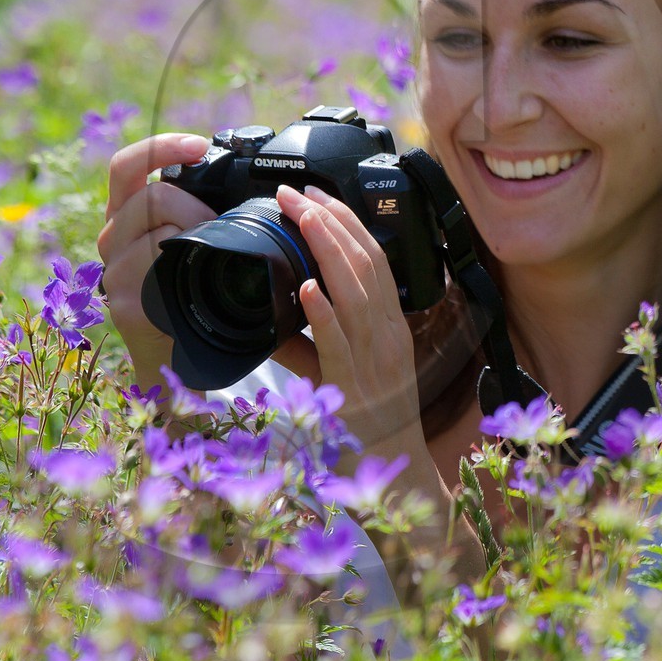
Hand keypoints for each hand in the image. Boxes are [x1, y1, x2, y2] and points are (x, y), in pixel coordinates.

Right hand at [96, 133, 219, 377]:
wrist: (180, 356)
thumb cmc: (194, 292)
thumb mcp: (189, 239)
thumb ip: (193, 206)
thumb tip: (232, 177)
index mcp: (125, 215)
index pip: (126, 165)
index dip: (162, 147)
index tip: (199, 146)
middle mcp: (112, 238)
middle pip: (152, 196)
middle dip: (197, 208)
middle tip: (219, 231)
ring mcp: (115, 271)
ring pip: (159, 228)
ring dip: (198, 236)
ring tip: (212, 259)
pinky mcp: (125, 302)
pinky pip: (160, 267)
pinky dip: (188, 266)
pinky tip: (198, 282)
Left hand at [272, 183, 425, 459]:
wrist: (391, 468)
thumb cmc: (365, 418)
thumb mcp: (340, 368)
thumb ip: (307, 340)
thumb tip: (270, 313)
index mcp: (389, 323)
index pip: (373, 257)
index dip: (346, 220)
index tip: (316, 194)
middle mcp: (388, 333)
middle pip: (365, 262)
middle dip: (329, 220)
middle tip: (295, 192)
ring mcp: (375, 357)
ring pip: (356, 291)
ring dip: (326, 249)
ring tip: (300, 218)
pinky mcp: (355, 384)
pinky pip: (339, 342)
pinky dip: (324, 312)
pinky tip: (305, 289)